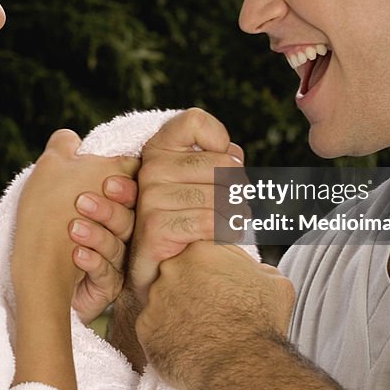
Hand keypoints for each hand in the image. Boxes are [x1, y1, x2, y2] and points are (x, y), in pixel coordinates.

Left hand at [12, 130, 139, 304]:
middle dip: (108, 210)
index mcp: (108, 204)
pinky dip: (92, 262)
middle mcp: (114, 231)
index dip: (124, 187)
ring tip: (72, 229)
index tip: (106, 182)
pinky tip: (76, 254)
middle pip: (128, 218)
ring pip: (118, 245)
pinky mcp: (107, 285)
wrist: (28, 274)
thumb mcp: (49, 177)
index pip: (131, 192)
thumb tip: (72, 136)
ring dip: (96, 235)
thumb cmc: (41, 220)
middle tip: (82, 203)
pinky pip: (109, 275)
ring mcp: (113, 260)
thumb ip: (63, 151)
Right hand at [129, 108, 244, 303]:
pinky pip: (209, 222)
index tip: (222, 165)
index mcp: (160, 148)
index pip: (195, 120)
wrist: (165, 269)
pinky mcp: (154, 226)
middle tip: (234, 204)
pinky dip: (224, 232)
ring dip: (236, 214)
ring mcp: (150, 196)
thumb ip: (221, 160)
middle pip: (223, 163)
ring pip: (220, 196)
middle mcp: (151, 167)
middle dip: (239, 188)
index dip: (220, 141)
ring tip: (229, 222)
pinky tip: (219, 237)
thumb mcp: (203, 182)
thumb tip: (235, 156)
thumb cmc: (190, 218)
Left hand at [136, 242, 294, 389]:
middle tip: (210, 312)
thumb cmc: (261, 323)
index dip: (212, 274)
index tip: (221, 290)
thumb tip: (255, 269)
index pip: (201, 256)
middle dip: (191, 291)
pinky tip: (187, 345)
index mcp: (201, 251)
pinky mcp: (145, 327)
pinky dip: (167, 336)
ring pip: (164, 302)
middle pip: (179, 275)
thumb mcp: (275, 282)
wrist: (243, 365)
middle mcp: (172, 268)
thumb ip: (257, 267)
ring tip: (199, 332)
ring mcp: (155, 297)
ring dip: (177, 313)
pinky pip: (153, 328)